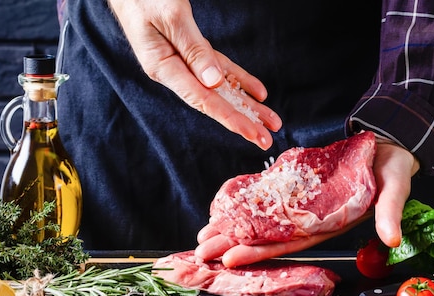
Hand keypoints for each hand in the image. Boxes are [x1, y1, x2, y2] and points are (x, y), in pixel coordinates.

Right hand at [108, 0, 281, 148]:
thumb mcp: (171, 17)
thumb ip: (193, 49)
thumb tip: (214, 82)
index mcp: (163, 67)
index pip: (202, 100)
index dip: (229, 117)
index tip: (251, 132)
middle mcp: (174, 70)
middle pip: (214, 101)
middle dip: (243, 120)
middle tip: (266, 140)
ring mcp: (183, 62)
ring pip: (221, 88)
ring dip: (246, 105)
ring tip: (270, 120)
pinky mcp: (191, 50)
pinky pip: (219, 69)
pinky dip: (239, 80)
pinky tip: (257, 93)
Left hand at [194, 141, 418, 266]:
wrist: (388, 147)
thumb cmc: (393, 170)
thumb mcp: (396, 188)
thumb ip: (389, 212)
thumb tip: (391, 237)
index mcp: (330, 224)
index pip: (290, 244)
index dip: (261, 252)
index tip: (231, 259)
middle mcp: (311, 219)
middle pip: (268, 236)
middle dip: (235, 244)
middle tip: (202, 251)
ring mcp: (302, 204)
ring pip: (263, 219)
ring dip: (234, 227)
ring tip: (205, 234)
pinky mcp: (297, 186)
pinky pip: (267, 198)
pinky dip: (245, 203)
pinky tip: (224, 208)